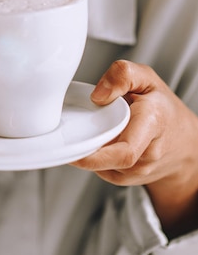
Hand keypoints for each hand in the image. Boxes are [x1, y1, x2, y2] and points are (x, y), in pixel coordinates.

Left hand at [72, 60, 197, 236]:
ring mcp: (138, 171)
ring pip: (101, 164)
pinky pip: (101, 169)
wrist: (183, 139)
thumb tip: (98, 95)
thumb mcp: (146, 78)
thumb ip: (122, 75)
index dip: (94, 155)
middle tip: (75, 131)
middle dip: (85, 148)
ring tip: (100, 128)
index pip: (124, 152)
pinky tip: (103, 139)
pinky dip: (95, 155)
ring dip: (91, 148)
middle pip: (107, 160)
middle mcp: (147, 153)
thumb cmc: (162, 107)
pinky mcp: (127, 179)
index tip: (73, 146)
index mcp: (152, 123)